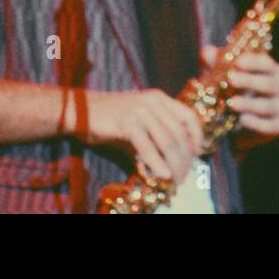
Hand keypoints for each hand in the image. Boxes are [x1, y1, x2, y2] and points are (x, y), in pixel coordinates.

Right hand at [80, 88, 201, 183]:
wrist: (81, 111)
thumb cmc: (111, 120)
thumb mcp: (139, 124)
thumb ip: (156, 138)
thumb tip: (171, 164)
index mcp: (160, 99)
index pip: (188, 116)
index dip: (197, 137)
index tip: (197, 155)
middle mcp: (154, 101)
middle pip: (178, 133)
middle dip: (184, 159)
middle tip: (184, 176)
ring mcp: (140, 111)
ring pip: (167, 141)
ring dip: (174, 164)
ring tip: (175, 180)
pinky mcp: (127, 123)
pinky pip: (147, 146)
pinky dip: (156, 163)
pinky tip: (162, 175)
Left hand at [200, 45, 278, 151]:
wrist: (237, 128)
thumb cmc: (234, 94)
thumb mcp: (224, 77)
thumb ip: (217, 64)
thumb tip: (206, 52)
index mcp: (273, 71)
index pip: (267, 63)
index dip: (253, 62)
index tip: (237, 62)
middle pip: (269, 83)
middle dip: (249, 81)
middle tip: (231, 79)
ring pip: (268, 105)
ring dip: (249, 104)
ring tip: (231, 103)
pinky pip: (270, 126)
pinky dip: (256, 123)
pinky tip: (243, 120)